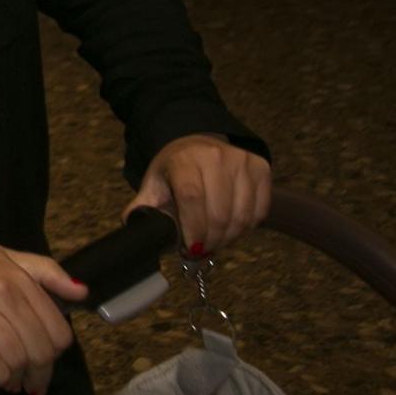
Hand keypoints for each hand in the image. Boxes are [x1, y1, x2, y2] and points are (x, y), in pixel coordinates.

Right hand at [0, 236, 86, 394]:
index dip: (56, 353)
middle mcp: (3, 294)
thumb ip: (45, 271)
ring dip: (17, 379)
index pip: (57, 330)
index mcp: (19, 278)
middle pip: (39, 350)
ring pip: (15, 360)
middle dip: (40, 373)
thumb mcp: (5, 254)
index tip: (46, 358)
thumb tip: (82, 292)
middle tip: (32, 380)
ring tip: (11, 380)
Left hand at [126, 134, 270, 257]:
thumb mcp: (155, 183)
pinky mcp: (260, 168)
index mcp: (184, 159)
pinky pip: (259, 211)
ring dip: (229, 237)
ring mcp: (241, 160)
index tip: (191, 248)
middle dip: (210, 240)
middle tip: (202, 249)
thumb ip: (145, 206)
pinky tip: (231, 228)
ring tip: (215, 241)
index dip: (193, 229)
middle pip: (219, 213)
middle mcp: (215, 156)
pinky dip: (246, 228)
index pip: (192, 198)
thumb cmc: (176, 168)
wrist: (199, 145)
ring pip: (241, 216)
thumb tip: (135, 226)